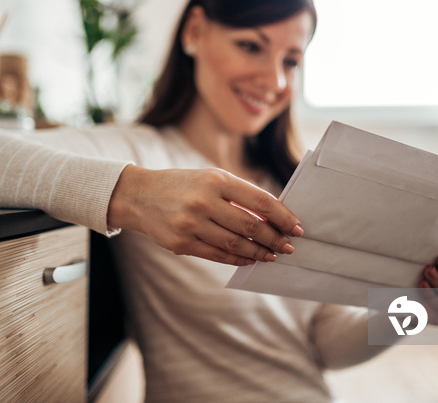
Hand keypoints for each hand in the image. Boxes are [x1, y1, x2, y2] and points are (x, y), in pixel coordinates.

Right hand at [108, 165, 302, 265]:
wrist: (140, 196)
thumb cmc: (184, 185)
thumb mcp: (211, 178)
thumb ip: (239, 194)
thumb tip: (273, 217)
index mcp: (216, 180)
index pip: (260, 200)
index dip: (283, 217)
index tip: (297, 227)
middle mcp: (204, 201)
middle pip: (251, 226)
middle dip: (275, 238)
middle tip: (289, 247)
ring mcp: (191, 224)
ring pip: (236, 244)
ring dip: (259, 252)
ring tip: (272, 255)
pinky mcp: (181, 244)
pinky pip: (218, 255)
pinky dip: (238, 259)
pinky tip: (250, 259)